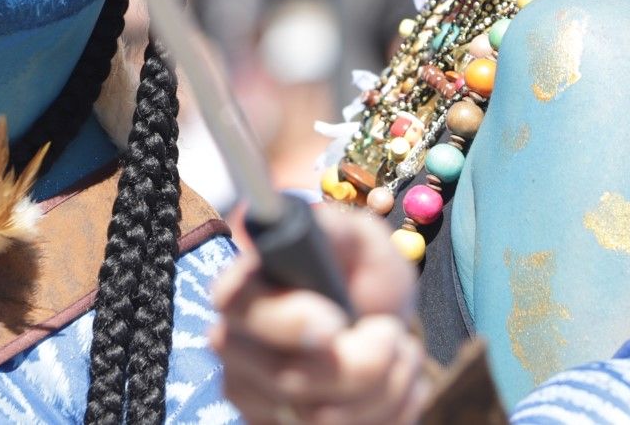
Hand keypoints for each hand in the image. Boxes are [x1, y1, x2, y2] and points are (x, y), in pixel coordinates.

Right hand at [211, 203, 430, 424]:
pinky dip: (387, 417)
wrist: (381, 330)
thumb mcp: (363, 244)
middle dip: (366, 361)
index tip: (335, 321)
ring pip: (324, 420)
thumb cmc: (363, 280)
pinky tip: (387, 389)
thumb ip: (340, 230)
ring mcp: (255, 400)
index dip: (291, 321)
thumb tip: (311, 225)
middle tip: (387, 334)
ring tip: (394, 356)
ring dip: (387, 388)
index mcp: (242, 292)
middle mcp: (235, 350)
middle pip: (292, 381)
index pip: (237, 309)